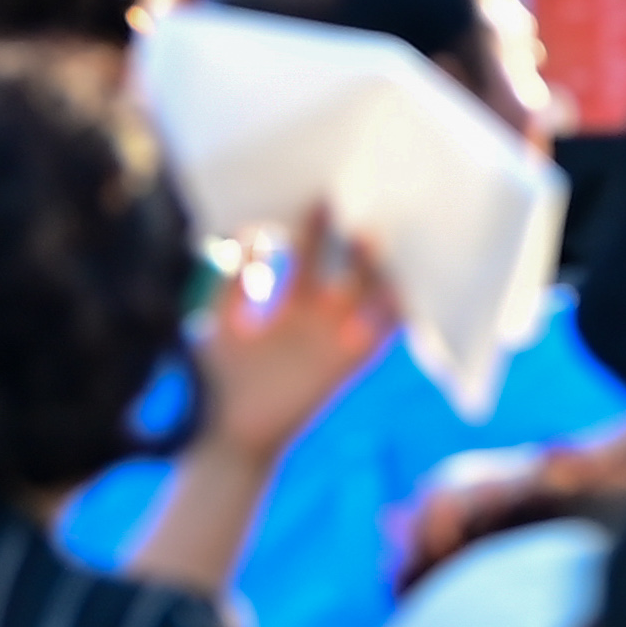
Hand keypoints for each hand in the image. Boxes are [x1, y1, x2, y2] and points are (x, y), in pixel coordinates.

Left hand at [193, 206, 394, 461]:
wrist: (232, 434)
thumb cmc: (222, 378)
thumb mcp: (219, 324)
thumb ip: (231, 283)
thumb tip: (244, 232)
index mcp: (291, 299)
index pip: (307, 252)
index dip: (312, 226)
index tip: (319, 192)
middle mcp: (321, 312)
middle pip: (344, 266)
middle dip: (348, 238)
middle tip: (354, 204)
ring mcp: (340, 335)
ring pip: (369, 291)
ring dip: (374, 266)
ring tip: (371, 237)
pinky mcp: (352, 361)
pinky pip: (384, 332)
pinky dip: (399, 310)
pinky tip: (406, 285)